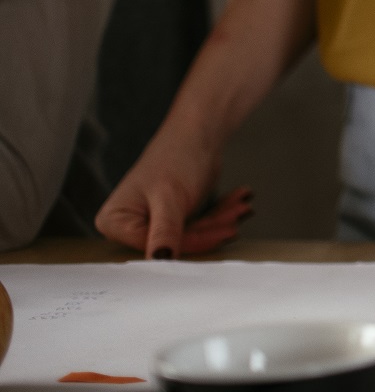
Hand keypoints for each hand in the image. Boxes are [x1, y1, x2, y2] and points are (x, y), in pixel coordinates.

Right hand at [95, 134, 252, 258]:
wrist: (199, 130)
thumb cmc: (176, 156)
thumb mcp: (170, 199)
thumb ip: (165, 232)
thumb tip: (160, 260)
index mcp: (114, 221)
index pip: (155, 246)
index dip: (191, 242)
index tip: (220, 234)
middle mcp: (129, 224)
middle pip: (177, 241)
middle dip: (212, 227)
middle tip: (238, 216)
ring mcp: (152, 221)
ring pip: (193, 233)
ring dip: (221, 220)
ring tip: (242, 205)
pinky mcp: (173, 217)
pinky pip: (200, 225)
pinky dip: (221, 214)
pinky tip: (238, 201)